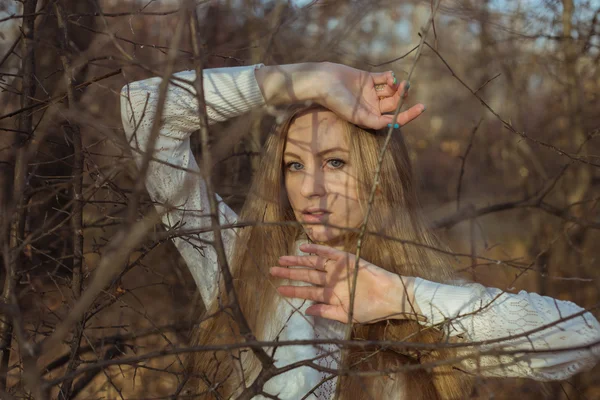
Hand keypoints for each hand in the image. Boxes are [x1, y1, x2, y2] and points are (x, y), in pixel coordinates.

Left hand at [270, 243, 420, 323]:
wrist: (390, 296)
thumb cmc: (371, 309)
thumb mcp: (347, 315)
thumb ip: (327, 312)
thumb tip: (307, 310)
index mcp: (331, 295)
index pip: (307, 292)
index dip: (292, 290)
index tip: (278, 289)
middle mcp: (331, 281)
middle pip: (306, 276)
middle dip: (289, 273)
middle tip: (272, 270)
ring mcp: (338, 269)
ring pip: (313, 264)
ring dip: (298, 261)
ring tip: (282, 260)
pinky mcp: (346, 259)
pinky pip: (328, 254)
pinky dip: (316, 250)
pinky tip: (303, 248)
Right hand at [315, 62, 425, 129]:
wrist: (324, 82)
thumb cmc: (337, 102)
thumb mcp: (357, 116)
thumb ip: (374, 122)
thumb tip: (393, 125)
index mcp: (370, 118)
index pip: (393, 119)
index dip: (408, 115)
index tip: (420, 108)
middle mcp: (372, 106)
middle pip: (394, 104)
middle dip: (402, 96)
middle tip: (406, 87)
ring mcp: (371, 92)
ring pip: (391, 90)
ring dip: (397, 86)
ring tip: (398, 82)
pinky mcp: (368, 78)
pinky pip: (384, 78)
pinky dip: (390, 77)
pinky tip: (390, 77)